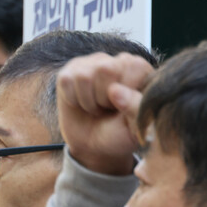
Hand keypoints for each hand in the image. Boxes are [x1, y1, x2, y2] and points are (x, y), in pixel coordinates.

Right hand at [56, 52, 153, 175]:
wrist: (93, 146)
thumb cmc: (119, 134)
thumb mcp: (135, 127)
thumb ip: (135, 107)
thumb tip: (114, 90)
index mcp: (140, 70)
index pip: (131, 68)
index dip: (124, 94)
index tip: (124, 108)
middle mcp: (117, 61)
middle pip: (105, 69)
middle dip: (102, 98)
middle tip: (107, 108)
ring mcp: (93, 63)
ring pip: (84, 76)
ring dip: (87, 101)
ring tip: (95, 107)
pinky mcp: (71, 71)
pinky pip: (66, 80)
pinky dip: (71, 99)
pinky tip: (80, 103)